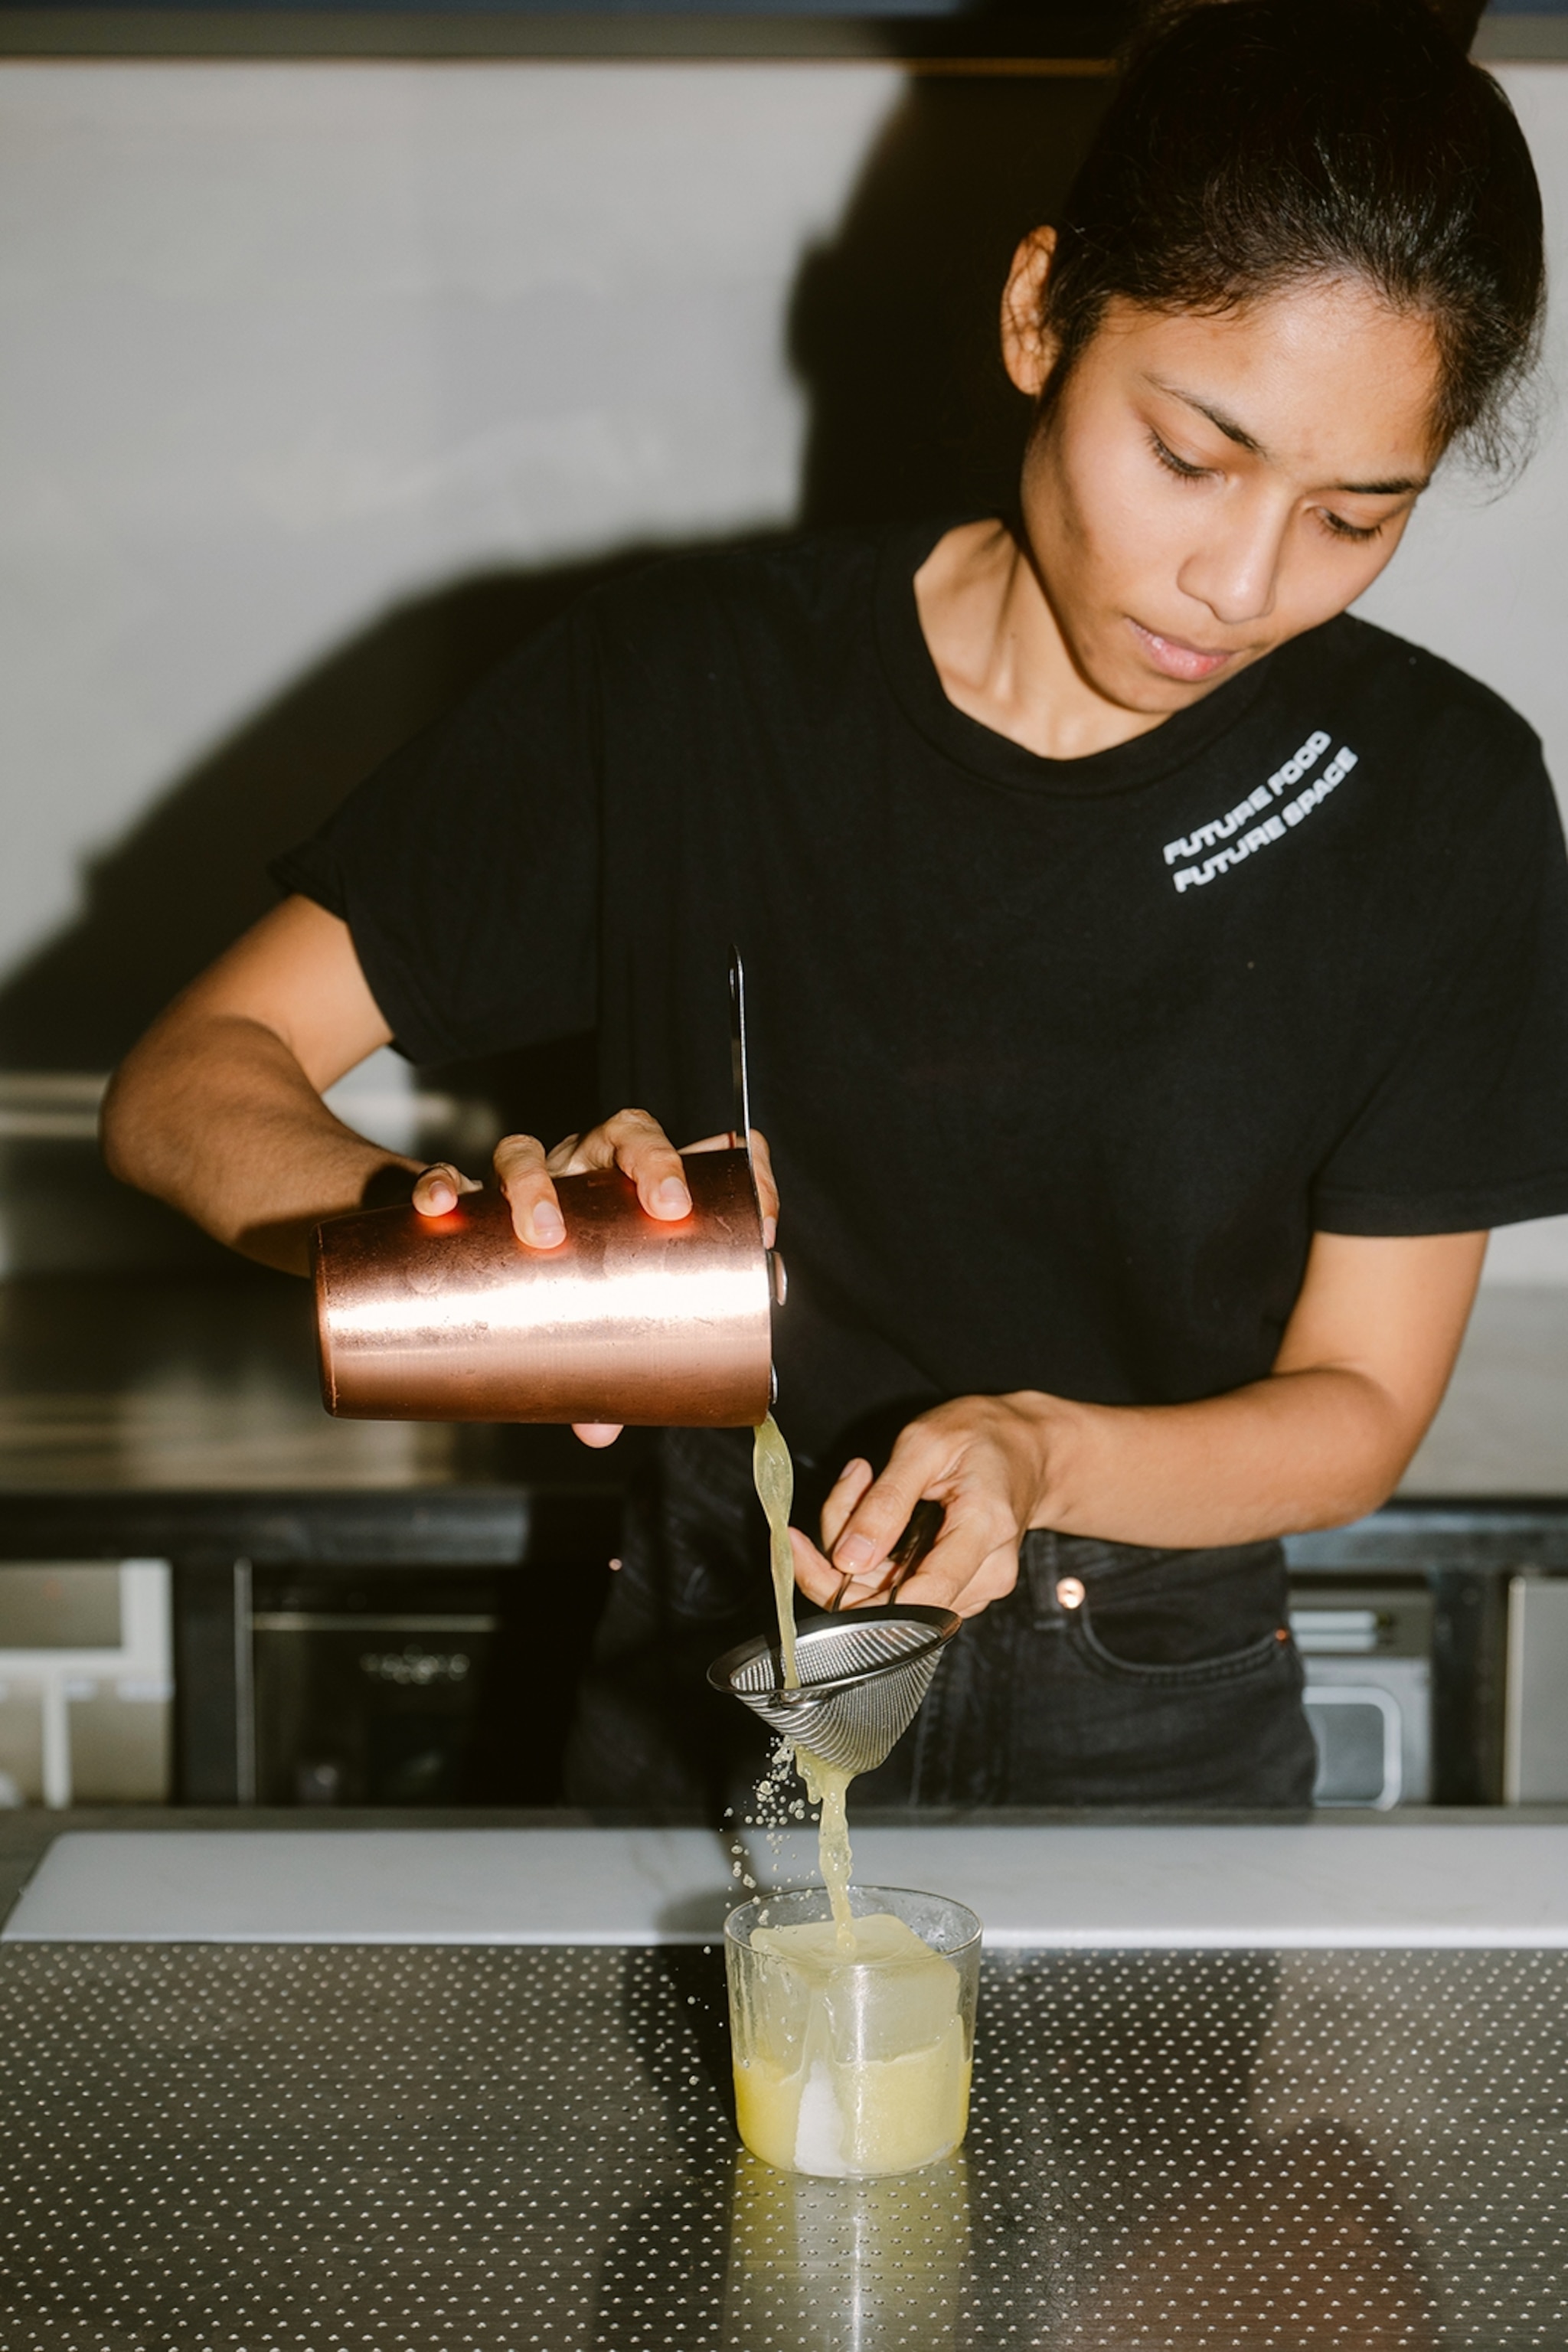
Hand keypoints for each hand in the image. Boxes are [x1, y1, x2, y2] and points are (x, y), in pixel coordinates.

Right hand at [414, 1110, 779, 1449]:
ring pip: (533, 1150)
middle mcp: (586, 1169)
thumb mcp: (603, 1319)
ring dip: (539, 1184)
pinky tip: (440, 1209)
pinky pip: (450, 1176)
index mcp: (635, 1187)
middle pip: (627, 1131)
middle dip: (654, 1160)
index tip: (762, 1225)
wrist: (475, 1248)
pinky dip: (444, 1185)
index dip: (743, 1173)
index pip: (701, 1153)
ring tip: (542, 1232)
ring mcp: (528, 1177)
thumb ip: (609, 1370)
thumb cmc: (564, 1280)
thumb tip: (599, 1430)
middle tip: (666, 1206)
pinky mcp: (466, 1196)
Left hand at [789, 1394, 1057, 1618]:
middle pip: (892, 1604)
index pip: (921, 1599)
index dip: (853, 1593)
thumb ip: (886, 1501)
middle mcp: (987, 1574)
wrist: (1027, 1449)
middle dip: (841, 1556)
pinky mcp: (958, 1590)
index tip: (806, 1554)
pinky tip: (873, 1511)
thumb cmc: (982, 1436)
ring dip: (853, 1552)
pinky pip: (900, 1590)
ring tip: (861, 1484)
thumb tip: (848, 1560)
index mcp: (985, 1530)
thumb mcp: (925, 1444)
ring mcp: (976, 1588)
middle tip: (838, 1490)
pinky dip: (871, 1557)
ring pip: (887, 1599)